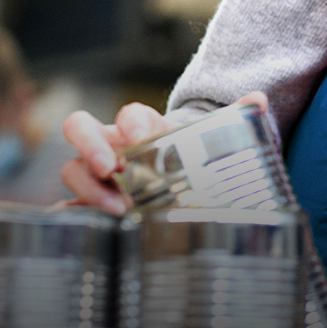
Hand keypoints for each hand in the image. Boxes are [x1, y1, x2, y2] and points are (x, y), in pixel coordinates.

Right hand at [60, 91, 269, 213]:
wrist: (177, 179)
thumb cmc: (188, 156)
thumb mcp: (212, 139)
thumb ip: (235, 118)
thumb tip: (259, 101)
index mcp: (140, 126)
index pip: (129, 113)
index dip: (133, 124)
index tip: (144, 141)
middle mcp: (110, 144)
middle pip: (79, 128)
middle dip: (90, 145)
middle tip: (111, 169)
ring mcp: (95, 173)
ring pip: (73, 169)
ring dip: (88, 188)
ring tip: (118, 210)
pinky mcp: (88, 201)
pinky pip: (67, 205)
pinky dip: (68, 213)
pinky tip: (77, 225)